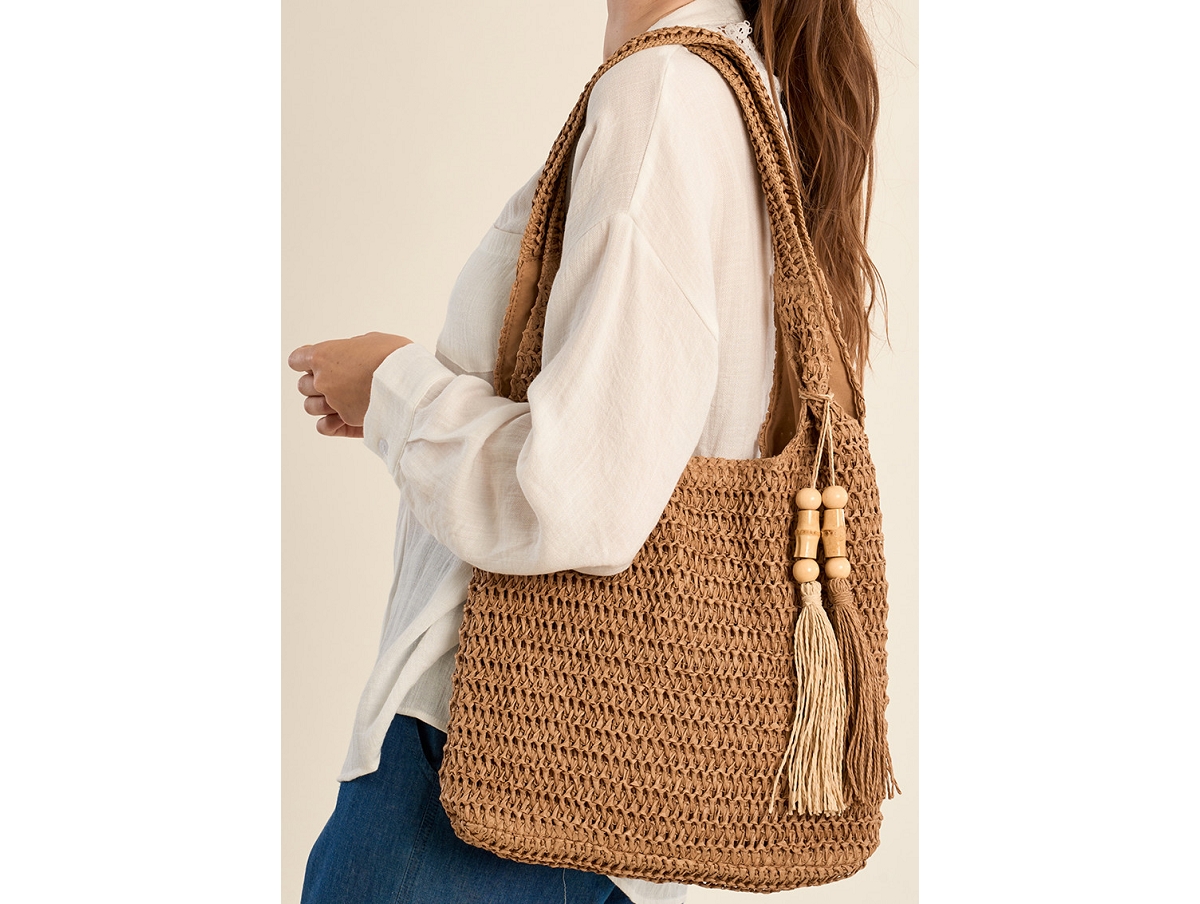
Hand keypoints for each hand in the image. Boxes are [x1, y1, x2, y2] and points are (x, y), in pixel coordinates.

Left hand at [288, 332, 411, 436]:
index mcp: (324, 355)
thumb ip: (351, 349)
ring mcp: (332, 402)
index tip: (319, 363)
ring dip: (322, 404)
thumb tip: (350, 355)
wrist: (411, 382)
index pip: (297, 359)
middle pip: (304, 385)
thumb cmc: (395, 357)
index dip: (308, 361)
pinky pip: (323, 426)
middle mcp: (323, 380)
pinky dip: (329, 423)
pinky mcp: (346, 421)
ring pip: (310, 406)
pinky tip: (340, 418)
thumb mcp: (371, 340)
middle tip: (337, 382)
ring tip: (340, 401)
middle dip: (317, 384)